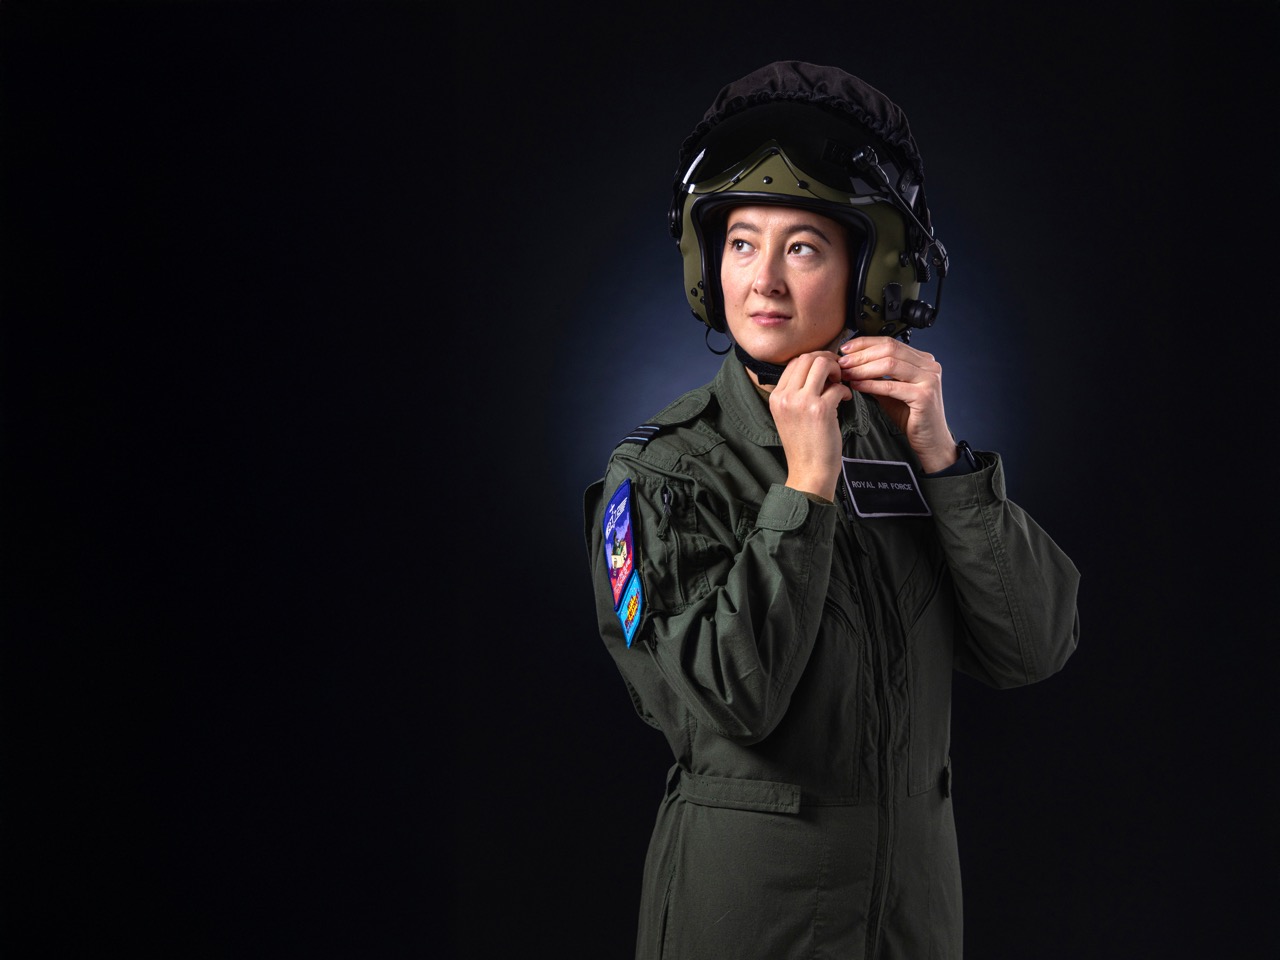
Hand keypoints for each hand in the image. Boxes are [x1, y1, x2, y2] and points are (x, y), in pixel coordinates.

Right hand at [769, 350, 851, 500]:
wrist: (809, 473)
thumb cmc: (804, 446)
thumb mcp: (789, 416)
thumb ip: (796, 393)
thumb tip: (817, 370)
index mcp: (777, 396)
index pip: (794, 362)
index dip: (814, 360)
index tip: (826, 369)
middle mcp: (786, 396)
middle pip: (807, 358)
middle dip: (827, 360)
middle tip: (837, 372)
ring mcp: (802, 402)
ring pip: (822, 365)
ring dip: (836, 370)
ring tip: (840, 383)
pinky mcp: (820, 410)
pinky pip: (838, 386)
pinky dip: (846, 390)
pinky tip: (845, 400)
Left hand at [838, 336, 956, 473]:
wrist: (930, 440)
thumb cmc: (911, 416)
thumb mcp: (891, 390)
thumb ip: (876, 375)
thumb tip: (851, 364)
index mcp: (922, 360)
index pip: (890, 342)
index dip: (865, 343)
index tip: (845, 349)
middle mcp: (929, 366)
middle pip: (890, 349)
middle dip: (861, 355)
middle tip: (842, 363)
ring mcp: (929, 379)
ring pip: (890, 364)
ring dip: (863, 368)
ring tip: (847, 374)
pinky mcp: (925, 396)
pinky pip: (892, 386)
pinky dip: (871, 385)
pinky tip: (857, 386)